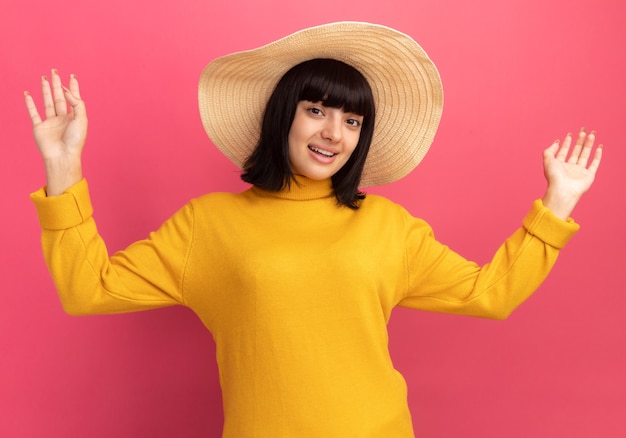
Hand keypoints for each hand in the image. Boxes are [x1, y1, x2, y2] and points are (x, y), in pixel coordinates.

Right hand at [25, 69, 86, 195]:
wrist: (63, 156)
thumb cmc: (75, 140)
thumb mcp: (81, 119)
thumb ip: (76, 103)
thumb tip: (66, 90)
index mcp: (75, 117)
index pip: (74, 98)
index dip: (73, 87)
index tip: (72, 75)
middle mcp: (63, 118)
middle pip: (60, 97)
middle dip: (57, 84)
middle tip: (55, 71)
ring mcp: (51, 122)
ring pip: (48, 102)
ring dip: (45, 90)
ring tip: (44, 78)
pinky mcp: (39, 127)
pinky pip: (33, 113)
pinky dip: (30, 103)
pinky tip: (27, 94)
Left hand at [542, 128, 602, 219]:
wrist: (563, 190)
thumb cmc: (554, 177)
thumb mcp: (547, 160)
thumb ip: (549, 150)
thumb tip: (556, 141)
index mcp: (559, 165)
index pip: (563, 151)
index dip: (566, 143)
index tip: (570, 134)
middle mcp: (570, 168)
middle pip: (576, 151)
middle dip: (579, 141)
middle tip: (583, 130)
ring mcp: (579, 172)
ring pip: (585, 155)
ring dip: (588, 145)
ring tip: (591, 134)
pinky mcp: (588, 175)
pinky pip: (594, 164)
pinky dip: (597, 156)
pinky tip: (599, 148)